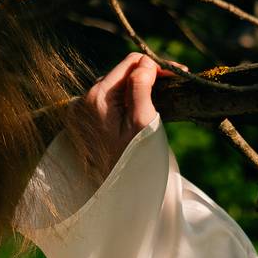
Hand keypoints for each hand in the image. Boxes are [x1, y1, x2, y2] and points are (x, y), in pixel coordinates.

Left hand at [68, 51, 183, 177]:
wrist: (118, 195)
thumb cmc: (134, 162)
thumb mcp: (143, 122)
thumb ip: (141, 87)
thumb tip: (144, 62)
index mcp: (96, 98)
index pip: (129, 64)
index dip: (154, 66)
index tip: (176, 74)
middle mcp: (82, 102)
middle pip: (121, 74)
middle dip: (146, 75)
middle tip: (173, 82)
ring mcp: (81, 113)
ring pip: (115, 87)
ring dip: (137, 87)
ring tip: (161, 93)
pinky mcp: (84, 123)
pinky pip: (109, 101)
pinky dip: (127, 100)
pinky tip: (143, 105)